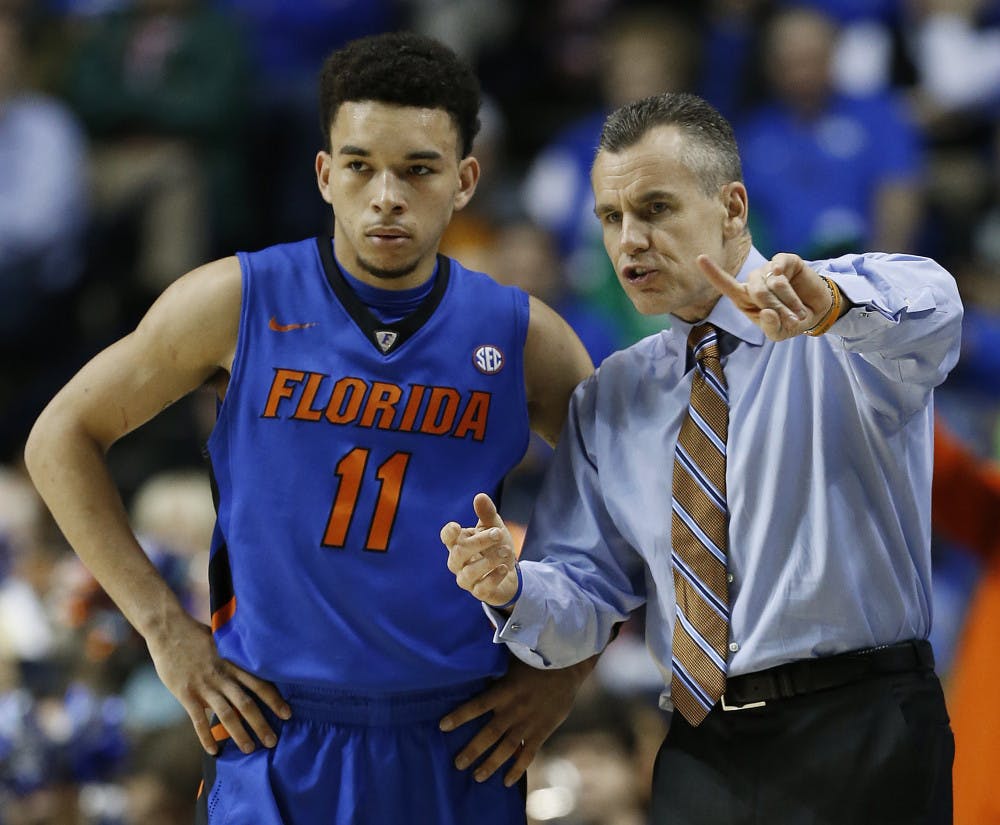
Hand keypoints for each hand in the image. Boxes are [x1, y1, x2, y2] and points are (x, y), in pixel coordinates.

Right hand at [145, 614, 290, 754]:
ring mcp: (204, 686)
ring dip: (240, 734)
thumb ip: (235, 658)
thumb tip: (252, 666)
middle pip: (246, 704)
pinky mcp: (186, 694)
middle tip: (273, 741)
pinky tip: (214, 751)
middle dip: (261, 724)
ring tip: (250, 749)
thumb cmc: (197, 635)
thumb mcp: (222, 642)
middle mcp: (222, 676)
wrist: (168, 629)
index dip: (275, 700)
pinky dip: (206, 737)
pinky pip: (198, 721)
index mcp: (233, 663)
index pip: (260, 684)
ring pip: (226, 715)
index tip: (287, 714)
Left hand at [439, 656, 596, 785]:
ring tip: (476, 777)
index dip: (459, 716)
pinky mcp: (542, 731)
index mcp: (505, 690)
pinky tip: (506, 781)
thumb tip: (471, 653)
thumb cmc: (535, 660)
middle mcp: (514, 709)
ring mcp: (528, 723)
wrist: (567, 668)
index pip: (477, 705)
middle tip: (457, 764)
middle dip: (472, 750)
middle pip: (489, 734)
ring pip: (506, 748)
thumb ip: (492, 664)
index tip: (442, 726)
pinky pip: (527, 754)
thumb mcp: (511, 658)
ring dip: (491, 764)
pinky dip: (517, 769)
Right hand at [441, 493, 518, 606]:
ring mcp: (466, 579)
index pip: (447, 538)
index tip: (457, 527)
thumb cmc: (495, 547)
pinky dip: (493, 577)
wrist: (508, 572)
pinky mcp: (479, 593)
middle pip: (458, 552)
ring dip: (489, 560)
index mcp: (459, 543)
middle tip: (498, 534)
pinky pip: (481, 588)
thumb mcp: (494, 528)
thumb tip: (480, 496)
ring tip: (507, 551)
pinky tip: (504, 569)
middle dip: (479, 542)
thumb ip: (487, 514)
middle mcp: (458, 562)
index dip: (449, 533)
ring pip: (469, 572)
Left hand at [698, 253, 832, 340]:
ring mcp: (770, 269)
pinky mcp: (787, 260)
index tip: (700, 258)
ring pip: (773, 282)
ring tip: (798, 311)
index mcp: (745, 299)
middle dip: (776, 308)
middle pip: (757, 291)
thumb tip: (767, 312)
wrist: (816, 310)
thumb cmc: (791, 321)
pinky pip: (782, 267)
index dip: (714, 273)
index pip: (727, 286)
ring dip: (789, 301)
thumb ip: (771, 328)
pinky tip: (793, 285)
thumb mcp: (780, 333)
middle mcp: (754, 281)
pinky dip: (788, 281)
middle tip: (792, 319)